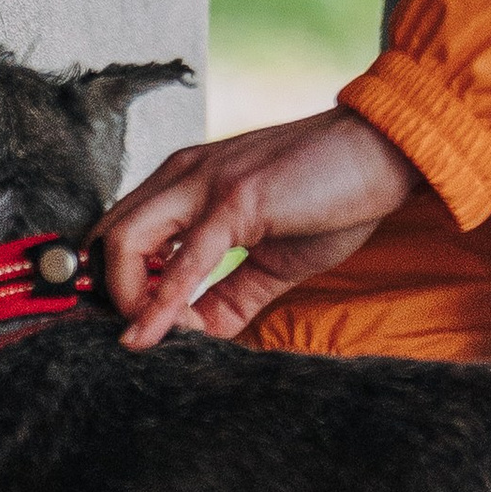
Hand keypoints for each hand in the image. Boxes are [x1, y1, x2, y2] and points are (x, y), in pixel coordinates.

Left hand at [100, 107, 419, 347]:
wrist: (383, 153)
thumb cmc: (334, 196)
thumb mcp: (273, 260)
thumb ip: (231, 297)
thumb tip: (199, 338)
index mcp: (187, 181)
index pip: (119, 233)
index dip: (116, 286)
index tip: (144, 327)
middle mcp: (184, 175)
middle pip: (106, 238)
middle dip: (107, 296)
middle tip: (138, 335)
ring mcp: (206, 183)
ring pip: (125, 242)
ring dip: (127, 301)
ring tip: (150, 337)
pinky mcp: (236, 200)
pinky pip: (184, 261)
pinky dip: (161, 305)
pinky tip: (157, 335)